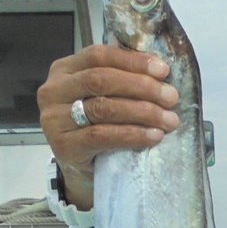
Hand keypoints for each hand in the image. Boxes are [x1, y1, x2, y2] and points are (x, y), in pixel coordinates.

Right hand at [37, 44, 180, 207]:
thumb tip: (160, 71)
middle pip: (101, 80)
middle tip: (171, 97)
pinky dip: (132, 135)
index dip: (133, 61)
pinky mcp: (64, 146)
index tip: (164, 70)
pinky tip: (154, 136)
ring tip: (169, 120)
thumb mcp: (105, 98)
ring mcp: (54, 119)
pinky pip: (102, 136)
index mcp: (64, 70)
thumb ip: (121, 79)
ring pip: (103, 108)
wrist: (83, 171)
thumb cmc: (97, 128)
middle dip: (142, 87)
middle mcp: (53, 91)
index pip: (99, 55)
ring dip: (143, 112)